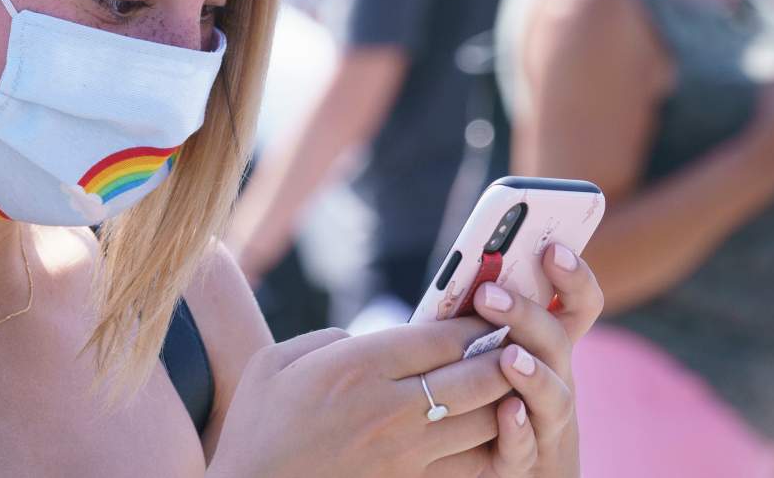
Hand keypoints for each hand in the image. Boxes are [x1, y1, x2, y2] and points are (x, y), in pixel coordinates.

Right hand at [208, 245, 603, 477]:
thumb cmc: (256, 429)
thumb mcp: (274, 363)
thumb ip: (328, 341)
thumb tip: (365, 341)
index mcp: (356, 368)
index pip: (441, 336)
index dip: (474, 320)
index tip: (488, 311)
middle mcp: (390, 409)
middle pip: (477, 375)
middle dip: (505, 353)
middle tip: (517, 340)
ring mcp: (406, 456)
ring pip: (486, 421)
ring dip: (507, 397)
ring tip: (516, 380)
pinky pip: (473, 466)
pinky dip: (494, 445)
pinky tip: (498, 431)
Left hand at [472, 244, 604, 477]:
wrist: (486, 465)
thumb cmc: (477, 395)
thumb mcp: (482, 349)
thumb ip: (476, 319)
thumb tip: (456, 275)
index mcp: (544, 345)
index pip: (576, 305)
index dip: (574, 277)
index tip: (553, 248)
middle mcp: (555, 379)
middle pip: (557, 341)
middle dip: (528, 314)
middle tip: (489, 293)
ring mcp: (547, 422)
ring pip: (554, 396)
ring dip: (533, 374)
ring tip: (508, 357)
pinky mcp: (528, 462)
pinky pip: (525, 448)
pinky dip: (518, 431)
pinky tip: (507, 413)